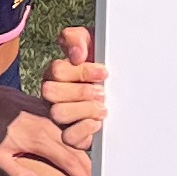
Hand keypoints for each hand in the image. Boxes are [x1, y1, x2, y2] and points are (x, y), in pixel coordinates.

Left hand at [0, 81, 92, 175]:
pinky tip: (74, 142)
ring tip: (89, 166)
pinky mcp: (42, 108)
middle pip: (77, 150)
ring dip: (83, 152)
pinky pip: (64, 124)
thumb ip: (17, 173)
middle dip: (88, 168)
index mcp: (40, 140)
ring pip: (73, 136)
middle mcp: (48, 127)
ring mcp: (47, 115)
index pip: (69, 162)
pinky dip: (73, 136)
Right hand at [37, 23, 107, 144]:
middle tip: (102, 92)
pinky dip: (86, 128)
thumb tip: (76, 55)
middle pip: (50, 92)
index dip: (82, 71)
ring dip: (85, 109)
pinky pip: (69, 137)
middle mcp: (55, 95)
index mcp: (57, 73)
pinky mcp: (73, 136)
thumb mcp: (95, 42)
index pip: (57, 70)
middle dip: (81, 91)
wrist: (126, 87)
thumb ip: (79, 38)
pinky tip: (99, 121)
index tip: (104, 72)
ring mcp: (62, 116)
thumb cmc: (106, 64)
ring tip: (103, 107)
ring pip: (58, 113)